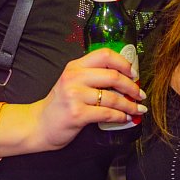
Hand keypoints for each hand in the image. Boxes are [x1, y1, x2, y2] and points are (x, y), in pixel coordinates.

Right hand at [29, 48, 144, 151]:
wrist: (39, 125)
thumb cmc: (60, 104)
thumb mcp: (72, 82)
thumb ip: (92, 76)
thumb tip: (124, 78)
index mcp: (75, 66)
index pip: (105, 55)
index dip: (124, 63)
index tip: (134, 74)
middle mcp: (74, 77)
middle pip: (113, 76)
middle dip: (132, 87)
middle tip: (140, 94)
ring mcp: (75, 95)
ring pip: (113, 97)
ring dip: (130, 105)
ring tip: (137, 109)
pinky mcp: (77, 114)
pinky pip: (107, 113)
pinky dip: (121, 116)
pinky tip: (126, 118)